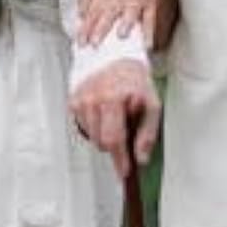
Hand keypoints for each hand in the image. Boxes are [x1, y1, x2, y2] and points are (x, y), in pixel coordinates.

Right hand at [69, 58, 161, 180]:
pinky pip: (84, 126)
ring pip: (92, 136)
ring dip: (104, 134)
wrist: (116, 55)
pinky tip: (104, 113)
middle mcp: (94, 98)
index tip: (124, 172)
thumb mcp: (152, 104)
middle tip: (125, 134)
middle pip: (101, 142)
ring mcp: (82, 99)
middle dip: (114, 146)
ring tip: (115, 117)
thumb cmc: (134, 79)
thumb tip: (141, 158)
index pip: (114, 140)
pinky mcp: (74, 100)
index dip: (120, 160)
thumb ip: (148, 133)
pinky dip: (95, 125)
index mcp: (114, 98)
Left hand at [78, 0, 178, 50]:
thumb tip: (80, 13)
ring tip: (121, 34)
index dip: (86, 28)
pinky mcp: (151, 2)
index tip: (81, 42)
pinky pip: (151, 16)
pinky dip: (149, 29)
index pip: (93, 11)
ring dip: (126, 23)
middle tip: (95, 42)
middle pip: (109, 12)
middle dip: (101, 28)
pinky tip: (147, 42)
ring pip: (131, 11)